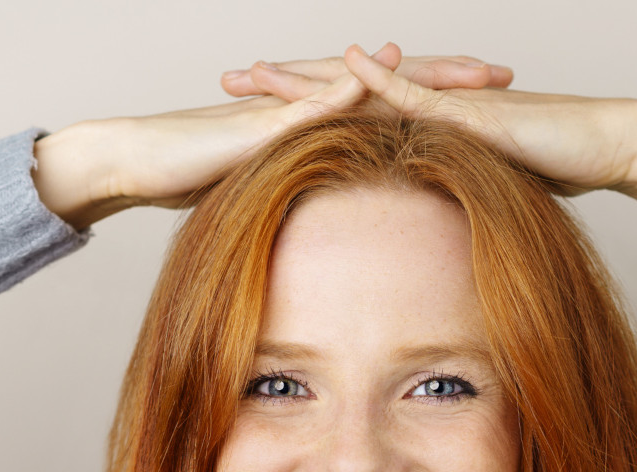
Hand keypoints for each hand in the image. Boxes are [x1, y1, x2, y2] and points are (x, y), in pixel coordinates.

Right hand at [32, 45, 503, 228]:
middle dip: (446, 77)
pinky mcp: (256, 117)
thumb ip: (302, 201)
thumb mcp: (265, 196)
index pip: (388, 104)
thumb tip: (336, 235)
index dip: (437, 102)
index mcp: (317, 120)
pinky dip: (337, 91)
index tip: (490, 105)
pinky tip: (372, 81)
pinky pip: (303, 102)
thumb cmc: (189, 179)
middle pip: (389, 84)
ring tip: (460, 72)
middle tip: (502, 74)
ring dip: (409, 74)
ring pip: (357, 82)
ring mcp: (284, 106)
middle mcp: (308, 103)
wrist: (133, 159)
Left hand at [227, 44, 636, 227]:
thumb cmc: (552, 169)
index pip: (344, 111)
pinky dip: (386, 78)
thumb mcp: (476, 194)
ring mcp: (447, 100)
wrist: (609, 145)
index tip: (244, 110)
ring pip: (368, 83)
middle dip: (283, 84)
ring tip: (263, 69)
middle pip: (340, 89)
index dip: (295, 108)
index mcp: (417, 121)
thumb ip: (438, 201)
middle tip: (227, 79)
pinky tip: (352, 65)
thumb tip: (410, 234)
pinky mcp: (475, 107)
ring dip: (315, 74)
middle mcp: (424, 101)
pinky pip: (423, 91)